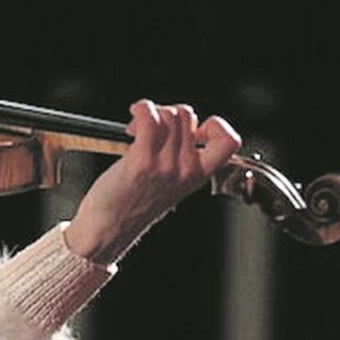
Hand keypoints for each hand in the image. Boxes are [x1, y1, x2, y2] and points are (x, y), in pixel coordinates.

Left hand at [65, 99, 241, 264]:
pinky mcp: (142, 161)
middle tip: (149, 128)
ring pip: (168, 114)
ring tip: (135, 130)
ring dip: (149, 113)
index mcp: (198, 175)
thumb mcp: (170, 183)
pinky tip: (131, 125)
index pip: (230, 141)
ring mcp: (166, 166)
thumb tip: (174, 121)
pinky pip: (149, 118)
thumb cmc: (131, 204)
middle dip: (166, 112)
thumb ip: (180, 157)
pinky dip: (140, 110)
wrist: (109, 229)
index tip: (193, 129)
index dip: (214, 125)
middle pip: (187, 115)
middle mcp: (186, 169)